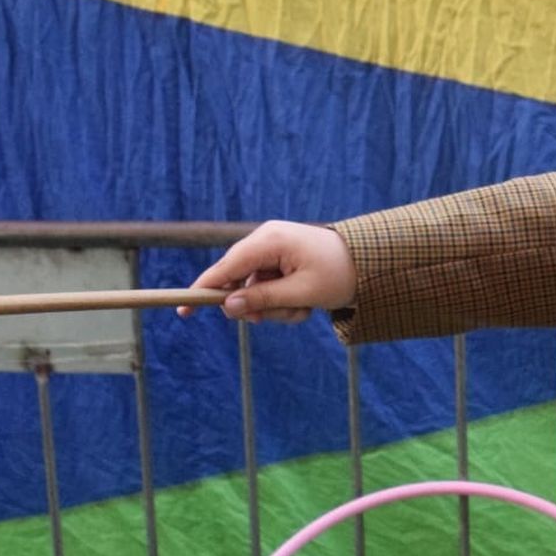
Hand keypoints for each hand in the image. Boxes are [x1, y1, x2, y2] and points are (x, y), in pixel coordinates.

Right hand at [180, 221, 357, 320]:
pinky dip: (284, 302)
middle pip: (239, 282)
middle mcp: (266, 239)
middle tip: (279, 316)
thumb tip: (227, 307)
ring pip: (255, 290)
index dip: (205, 289)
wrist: (372, 262)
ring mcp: (273, 249)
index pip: (227, 267)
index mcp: (270, 240)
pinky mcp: (281, 259)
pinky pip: (269, 287)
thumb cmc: (340, 275)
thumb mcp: (301, 294)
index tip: (183, 310)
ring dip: (275, 308)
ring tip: (304, 308)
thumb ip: (262, 300)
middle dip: (258, 306)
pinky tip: (306, 304)